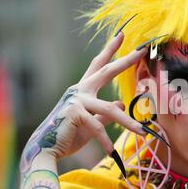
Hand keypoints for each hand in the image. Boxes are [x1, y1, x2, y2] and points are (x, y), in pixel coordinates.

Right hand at [20, 32, 146, 171]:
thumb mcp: (91, 124)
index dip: (110, 50)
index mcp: (83, 90)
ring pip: (110, 109)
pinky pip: (98, 127)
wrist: (45, 150)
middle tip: (141, 50)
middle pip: (106, 71)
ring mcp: (76, 100)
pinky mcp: (75, 113)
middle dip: (125, 61)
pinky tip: (112, 153)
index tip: (121, 35)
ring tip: (142, 132)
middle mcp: (79, 90)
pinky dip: (105, 141)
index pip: (99, 66)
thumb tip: (120, 103)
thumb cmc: (67, 136)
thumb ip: (105, 114)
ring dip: (128, 123)